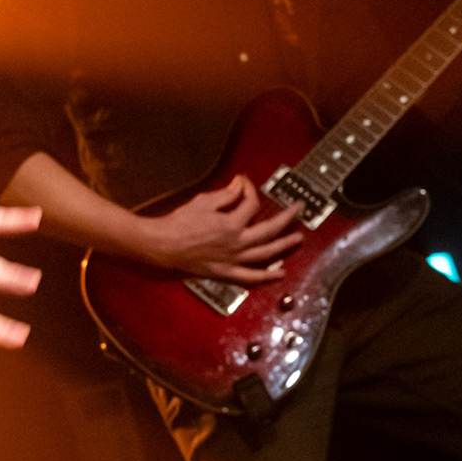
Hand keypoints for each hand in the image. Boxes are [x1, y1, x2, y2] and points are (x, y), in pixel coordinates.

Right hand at [142, 175, 301, 283]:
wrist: (162, 246)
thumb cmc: (179, 223)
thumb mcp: (203, 202)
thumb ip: (226, 195)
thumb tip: (240, 185)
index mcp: (231, 224)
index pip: (250, 204)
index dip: (250, 190)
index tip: (245, 184)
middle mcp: (237, 243)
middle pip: (269, 229)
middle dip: (286, 218)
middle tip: (299, 209)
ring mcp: (233, 259)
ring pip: (266, 254)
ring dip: (285, 246)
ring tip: (298, 239)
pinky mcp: (225, 272)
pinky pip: (250, 276)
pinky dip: (266, 276)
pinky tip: (280, 273)